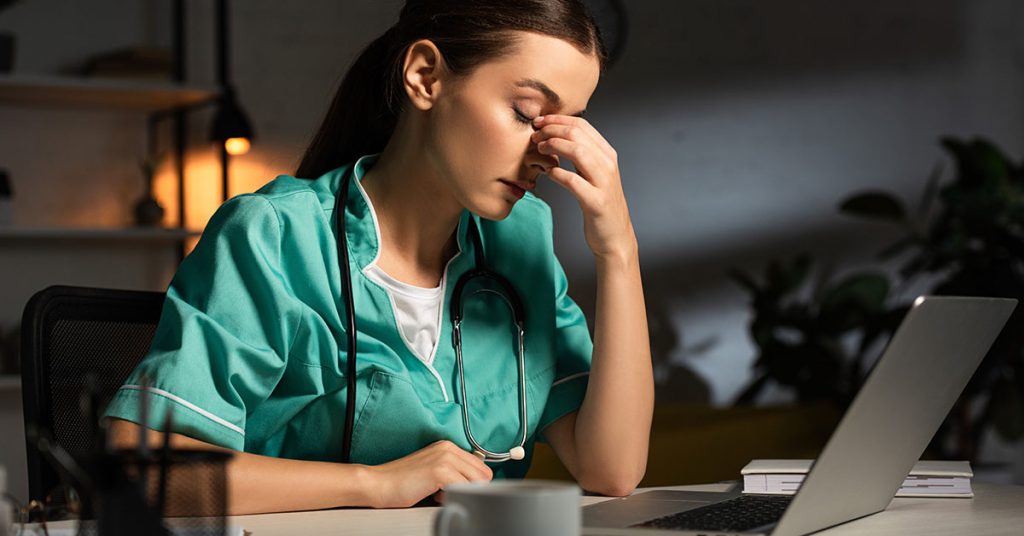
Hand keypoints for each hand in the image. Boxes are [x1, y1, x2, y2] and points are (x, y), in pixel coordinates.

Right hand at [364, 440, 492, 507]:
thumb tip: (474, 484)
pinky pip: (463, 490)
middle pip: (484, 475)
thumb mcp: (432, 470)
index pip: (481, 467)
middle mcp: (449, 448)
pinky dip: (452, 499)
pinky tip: (434, 496)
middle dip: (470, 489)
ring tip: (439, 494)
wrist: (378, 484)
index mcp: (448, 446)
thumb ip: (453, 472)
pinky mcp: (440, 471)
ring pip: (476, 483)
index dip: (473, 484)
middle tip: (448, 493)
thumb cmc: (401, 482)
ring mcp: (445, 458)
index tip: (457, 490)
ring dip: (461, 494)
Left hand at [532, 115, 636, 261]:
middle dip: (552, 130)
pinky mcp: (596, 202)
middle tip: (535, 135)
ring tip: (539, 149)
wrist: (615, 236)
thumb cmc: (599, 204)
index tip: (539, 122)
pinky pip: (574, 181)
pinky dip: (557, 174)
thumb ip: (581, 156)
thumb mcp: (593, 174)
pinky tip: (547, 173)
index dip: (558, 120)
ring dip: (554, 146)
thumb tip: (557, 137)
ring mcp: (604, 183)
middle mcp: (608, 164)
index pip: (582, 125)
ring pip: (578, 152)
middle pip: (578, 134)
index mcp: (607, 154)